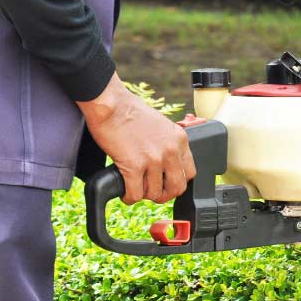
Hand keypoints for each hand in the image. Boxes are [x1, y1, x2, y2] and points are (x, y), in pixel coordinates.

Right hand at [77, 73, 195, 204]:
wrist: (110, 103)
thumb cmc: (129, 111)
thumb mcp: (161, 125)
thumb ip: (168, 143)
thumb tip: (166, 162)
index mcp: (180, 139)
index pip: (190, 172)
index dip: (178, 181)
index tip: (168, 182)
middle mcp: (171, 150)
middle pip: (177, 187)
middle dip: (165, 194)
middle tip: (154, 192)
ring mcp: (153, 159)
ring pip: (154, 193)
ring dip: (144, 194)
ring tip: (136, 188)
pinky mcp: (134, 165)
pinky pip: (135, 193)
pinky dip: (129, 197)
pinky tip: (125, 192)